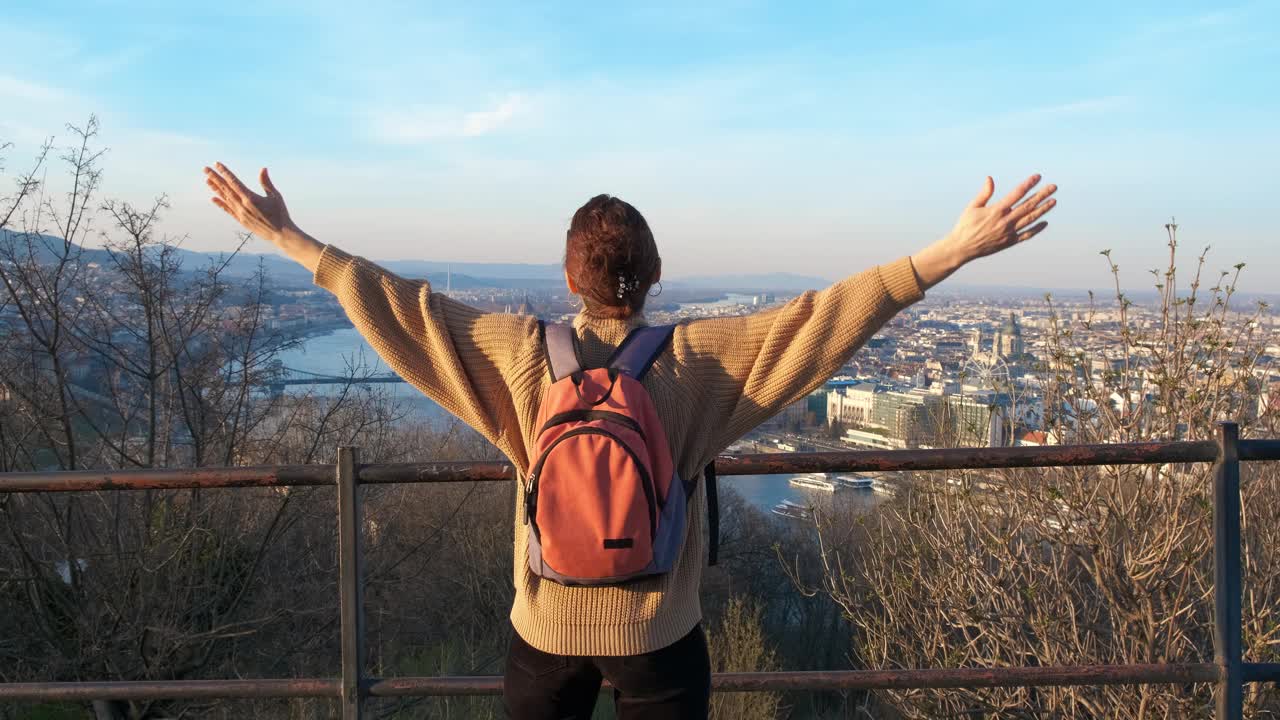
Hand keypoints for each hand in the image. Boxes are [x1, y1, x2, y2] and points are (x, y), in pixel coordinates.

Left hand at [204, 163, 323, 271]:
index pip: (234, 182)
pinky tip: (213, 199)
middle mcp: (242, 206)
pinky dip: (221, 204)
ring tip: (207, 180)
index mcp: (250, 198)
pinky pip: (228, 210)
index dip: (224, 172)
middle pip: (226, 189)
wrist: (281, 234)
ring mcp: (240, 214)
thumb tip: (263, 169)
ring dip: (216, 189)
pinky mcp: (241, 221)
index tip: (217, 164)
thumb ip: (266, 183)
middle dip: (215, 178)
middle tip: (205, 169)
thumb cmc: (281, 214)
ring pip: (225, 198)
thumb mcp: (275, 196)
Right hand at [911, 174, 1056, 289]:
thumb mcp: (972, 207)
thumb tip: (990, 178)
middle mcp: (1005, 221)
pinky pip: (1026, 235)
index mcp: (996, 210)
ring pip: (1030, 219)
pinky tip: (1044, 222)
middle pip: (1028, 205)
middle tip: (1054, 187)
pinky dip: (1036, 229)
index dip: (1028, 184)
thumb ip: (984, 193)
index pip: (1017, 194)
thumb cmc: (965, 226)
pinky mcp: (1009, 242)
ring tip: (1053, 201)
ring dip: (1043, 209)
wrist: (962, 248)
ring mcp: (1009, 232)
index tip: (1038, 177)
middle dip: (1042, 195)